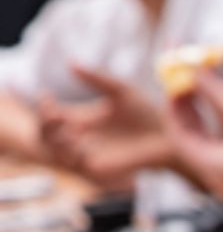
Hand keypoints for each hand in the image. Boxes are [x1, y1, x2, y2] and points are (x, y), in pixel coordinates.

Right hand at [38, 68, 166, 184]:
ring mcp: (92, 153)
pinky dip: (72, 153)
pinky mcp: (101, 168)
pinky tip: (78, 141)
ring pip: (59, 152)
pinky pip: (78, 165)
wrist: (167, 136)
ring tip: (64, 125)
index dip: (45, 107)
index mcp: (85, 118)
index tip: (46, 96)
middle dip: (44, 124)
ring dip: (55, 139)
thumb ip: (96, 78)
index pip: (55, 115)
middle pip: (50, 136)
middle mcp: (85, 137)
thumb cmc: (147, 113)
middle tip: (52, 113)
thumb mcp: (120, 90)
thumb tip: (70, 63)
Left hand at [165, 72, 222, 200]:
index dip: (173, 100)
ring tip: (211, 75)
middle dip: (187, 99)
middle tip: (187, 68)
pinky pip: (222, 138)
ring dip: (206, 104)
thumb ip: (217, 95)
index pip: (178, 132)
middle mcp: (216, 174)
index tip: (174, 73)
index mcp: (214, 168)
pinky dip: (221, 116)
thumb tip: (192, 70)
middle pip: (189, 132)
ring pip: (205, 132)